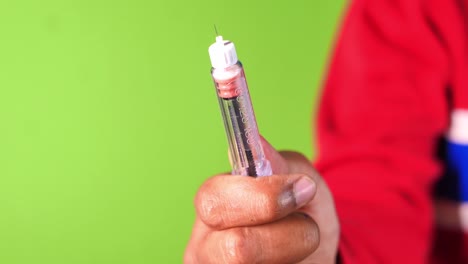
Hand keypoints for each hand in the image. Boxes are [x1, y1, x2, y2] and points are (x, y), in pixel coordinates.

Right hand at [184, 138, 339, 263]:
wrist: (314, 256)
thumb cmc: (300, 214)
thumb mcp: (302, 181)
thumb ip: (281, 164)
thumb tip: (256, 142)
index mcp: (212, 204)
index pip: (214, 199)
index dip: (263, 196)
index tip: (303, 189)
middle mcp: (203, 243)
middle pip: (235, 248)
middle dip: (284, 236)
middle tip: (306, 227)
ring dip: (292, 254)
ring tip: (298, 247)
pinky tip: (288, 262)